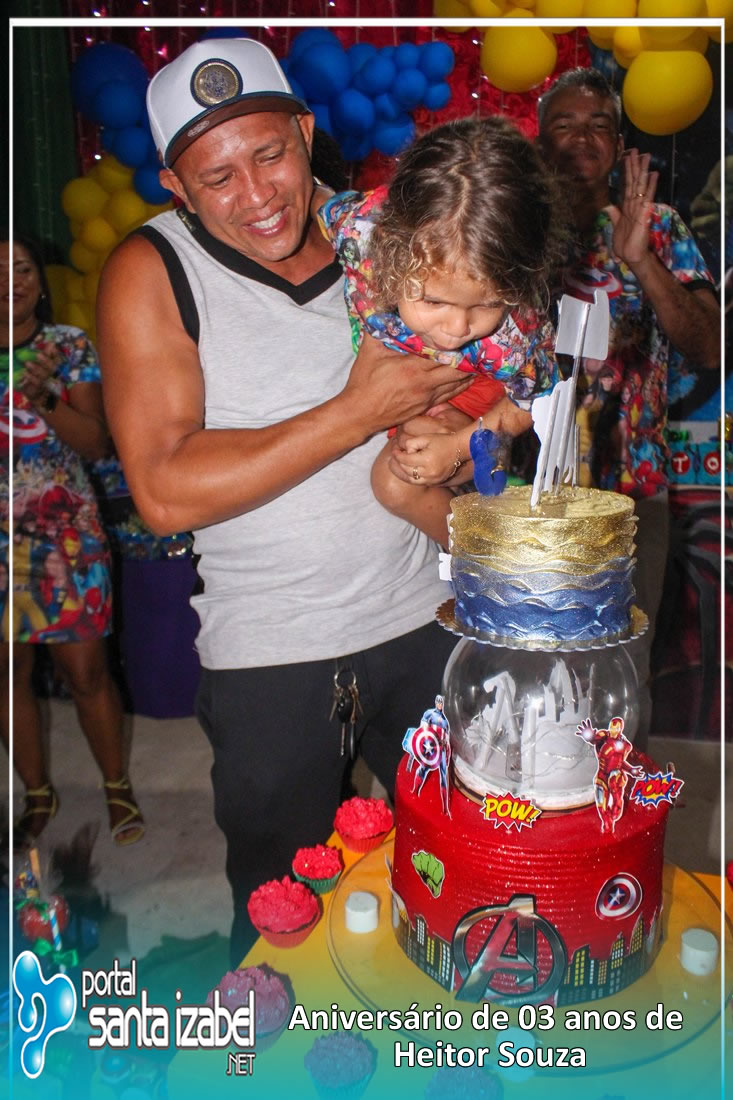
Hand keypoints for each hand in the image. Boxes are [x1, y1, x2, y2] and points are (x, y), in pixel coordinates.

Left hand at [18, 346, 60, 405]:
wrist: (40, 397)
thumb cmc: (42, 378)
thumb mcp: (45, 366)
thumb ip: (48, 355)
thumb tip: (52, 343)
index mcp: (55, 369)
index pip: (58, 360)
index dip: (55, 353)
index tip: (51, 345)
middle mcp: (53, 376)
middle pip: (52, 368)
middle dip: (46, 361)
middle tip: (38, 355)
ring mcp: (47, 383)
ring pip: (44, 376)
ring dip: (36, 369)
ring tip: (27, 363)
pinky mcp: (39, 389)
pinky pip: (36, 383)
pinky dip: (31, 378)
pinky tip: (25, 373)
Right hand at [343, 333, 470, 436]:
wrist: (360, 414)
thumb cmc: (363, 382)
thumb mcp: (370, 350)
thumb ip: (380, 328)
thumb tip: (383, 306)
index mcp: (413, 367)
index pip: (443, 353)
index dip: (457, 344)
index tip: (465, 333)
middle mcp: (425, 383)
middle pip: (456, 369)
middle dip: (467, 357)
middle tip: (476, 344)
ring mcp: (428, 397)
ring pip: (457, 383)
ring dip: (468, 371)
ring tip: (478, 359)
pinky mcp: (427, 406)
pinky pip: (451, 394)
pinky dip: (462, 385)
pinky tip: (469, 377)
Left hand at [389, 426, 462, 485]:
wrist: (460, 449)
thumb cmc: (443, 441)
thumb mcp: (426, 437)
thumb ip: (412, 443)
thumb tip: (403, 451)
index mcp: (427, 460)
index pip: (405, 460)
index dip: (397, 455)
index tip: (394, 450)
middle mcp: (429, 472)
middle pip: (407, 470)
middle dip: (399, 463)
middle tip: (396, 456)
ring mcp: (433, 479)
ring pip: (411, 480)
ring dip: (403, 472)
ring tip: (400, 464)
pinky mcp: (436, 482)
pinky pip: (419, 482)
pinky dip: (412, 477)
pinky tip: (409, 470)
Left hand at [606, 149, 657, 267]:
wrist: (632, 255)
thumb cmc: (625, 243)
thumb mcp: (617, 226)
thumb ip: (614, 214)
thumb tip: (608, 206)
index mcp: (627, 206)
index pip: (627, 185)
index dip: (626, 171)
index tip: (626, 157)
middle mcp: (634, 204)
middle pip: (634, 181)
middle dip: (634, 166)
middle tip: (635, 149)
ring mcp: (640, 207)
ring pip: (641, 185)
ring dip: (643, 170)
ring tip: (646, 155)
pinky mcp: (644, 213)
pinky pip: (648, 197)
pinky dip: (651, 185)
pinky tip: (654, 174)